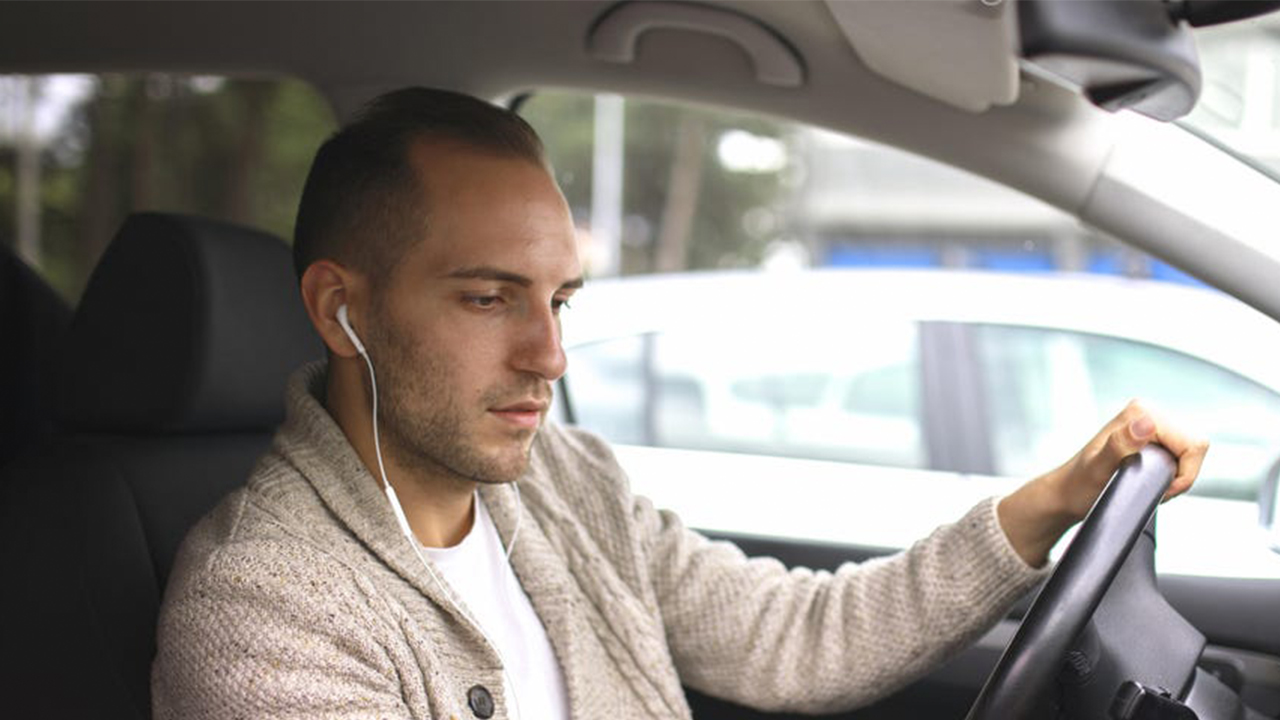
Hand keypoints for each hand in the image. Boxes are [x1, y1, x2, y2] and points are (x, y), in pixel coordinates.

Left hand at [996, 400, 1209, 566]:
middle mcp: (1147, 412)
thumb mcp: (1099, 469)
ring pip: (1191, 451)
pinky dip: (1172, 473)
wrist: (1069, 493)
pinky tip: (1149, 478)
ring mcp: (1150, 424)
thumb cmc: (1080, 484)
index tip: (1159, 487)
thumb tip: (1146, 424)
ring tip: (1148, 483)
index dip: (1184, 474)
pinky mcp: (1152, 437)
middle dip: (1181, 473)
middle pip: (1195, 446)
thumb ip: (1120, 445)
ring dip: (1176, 474)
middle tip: (1151, 486)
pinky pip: (1182, 455)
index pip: (1193, 444)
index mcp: (1141, 412)